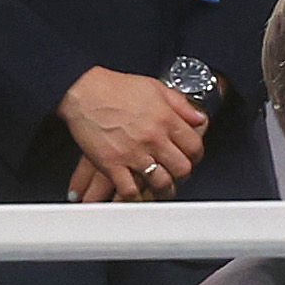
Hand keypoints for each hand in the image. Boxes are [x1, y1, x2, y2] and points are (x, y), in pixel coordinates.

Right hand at [58, 67, 206, 202]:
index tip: (191, 157)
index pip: (194, 146)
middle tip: (178, 174)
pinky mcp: (112, 164)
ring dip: (163, 188)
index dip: (196, 155)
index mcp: (166, 119)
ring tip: (162, 188)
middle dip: (182, 174)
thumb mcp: (156, 88)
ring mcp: (133, 153)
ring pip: (160, 182)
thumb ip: (181, 105)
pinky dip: (135, 196)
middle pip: (182, 168)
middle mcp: (153, 138)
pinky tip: (136, 194)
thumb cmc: (116, 88)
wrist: (83, 91)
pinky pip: (130, 190)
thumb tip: (200, 118)